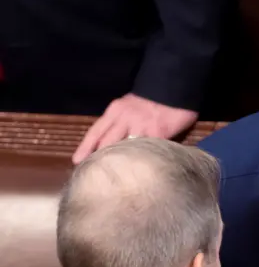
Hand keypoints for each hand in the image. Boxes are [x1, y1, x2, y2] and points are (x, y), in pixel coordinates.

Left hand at [72, 93, 197, 163]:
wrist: (174, 89)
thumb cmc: (151, 101)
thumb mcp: (129, 107)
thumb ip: (119, 122)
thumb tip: (110, 143)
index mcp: (115, 111)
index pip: (96, 131)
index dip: (85, 147)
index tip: (77, 161)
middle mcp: (124, 118)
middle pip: (107, 143)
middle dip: (100, 159)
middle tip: (96, 174)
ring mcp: (141, 126)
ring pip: (125, 148)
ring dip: (121, 163)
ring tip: (119, 177)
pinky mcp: (157, 133)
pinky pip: (147, 149)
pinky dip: (143, 159)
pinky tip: (141, 169)